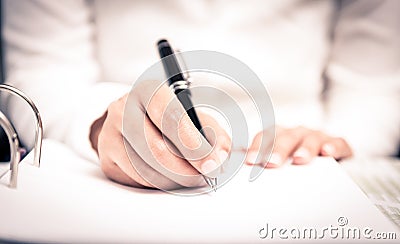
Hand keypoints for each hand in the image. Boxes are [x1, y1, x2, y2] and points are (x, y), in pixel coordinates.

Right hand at [90, 82, 230, 189]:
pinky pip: (137, 180)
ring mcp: (109, 134)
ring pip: (147, 170)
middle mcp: (122, 109)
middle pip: (157, 149)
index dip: (193, 144)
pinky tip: (170, 178)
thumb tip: (219, 159)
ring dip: (175, 180)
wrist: (133, 121)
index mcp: (147, 91)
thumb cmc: (169, 119)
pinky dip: (160, 184)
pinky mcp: (106, 158)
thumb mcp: (195, 118)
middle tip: (204, 176)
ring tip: (191, 178)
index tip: (210, 163)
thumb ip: (213, 134)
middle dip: (187, 169)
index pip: (168, 116)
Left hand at [246, 126, 351, 167]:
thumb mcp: (276, 162)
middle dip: (278, 150)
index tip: (250, 161)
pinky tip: (327, 153)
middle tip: (271, 163)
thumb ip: (257, 161)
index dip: (257, 147)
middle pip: (285, 138)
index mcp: (278, 136)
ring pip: (310, 139)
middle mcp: (296, 133)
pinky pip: (337, 143)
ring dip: (305, 148)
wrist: (328, 166)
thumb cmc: (293, 163)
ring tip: (299, 160)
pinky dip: (333, 146)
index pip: (265, 138)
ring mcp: (317, 137)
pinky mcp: (337, 145)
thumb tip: (232, 163)